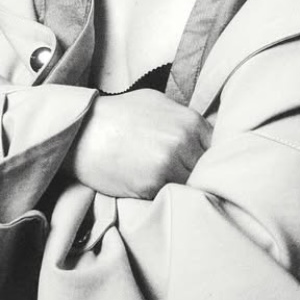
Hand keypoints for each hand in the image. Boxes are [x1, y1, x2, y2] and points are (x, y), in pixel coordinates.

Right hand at [66, 89, 210, 198]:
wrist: (80, 130)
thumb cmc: (116, 115)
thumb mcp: (157, 103)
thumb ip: (184, 120)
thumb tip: (202, 135)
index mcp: (189, 121)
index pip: (219, 149)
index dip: (213, 159)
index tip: (205, 165)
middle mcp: (183, 143)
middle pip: (209, 170)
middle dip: (202, 175)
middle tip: (191, 179)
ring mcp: (168, 166)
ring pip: (193, 186)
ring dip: (187, 188)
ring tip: (176, 187)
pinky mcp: (151, 186)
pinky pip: (172, 196)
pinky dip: (169, 196)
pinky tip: (160, 192)